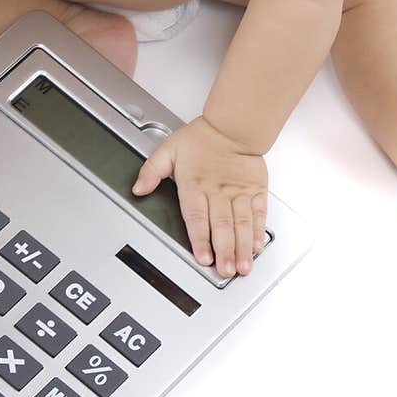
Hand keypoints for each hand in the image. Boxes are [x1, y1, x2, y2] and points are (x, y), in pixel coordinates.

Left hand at [131, 114, 267, 278]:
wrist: (233, 126)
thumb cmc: (202, 138)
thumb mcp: (168, 149)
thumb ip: (151, 171)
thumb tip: (138, 188)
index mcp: (195, 185)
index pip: (197, 217)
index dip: (200, 240)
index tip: (203, 257)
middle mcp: (218, 191)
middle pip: (221, 226)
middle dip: (224, 251)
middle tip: (225, 270)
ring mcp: (239, 192)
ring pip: (240, 224)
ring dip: (242, 247)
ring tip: (243, 265)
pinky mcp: (255, 190)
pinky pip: (258, 213)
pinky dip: (257, 231)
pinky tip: (256, 246)